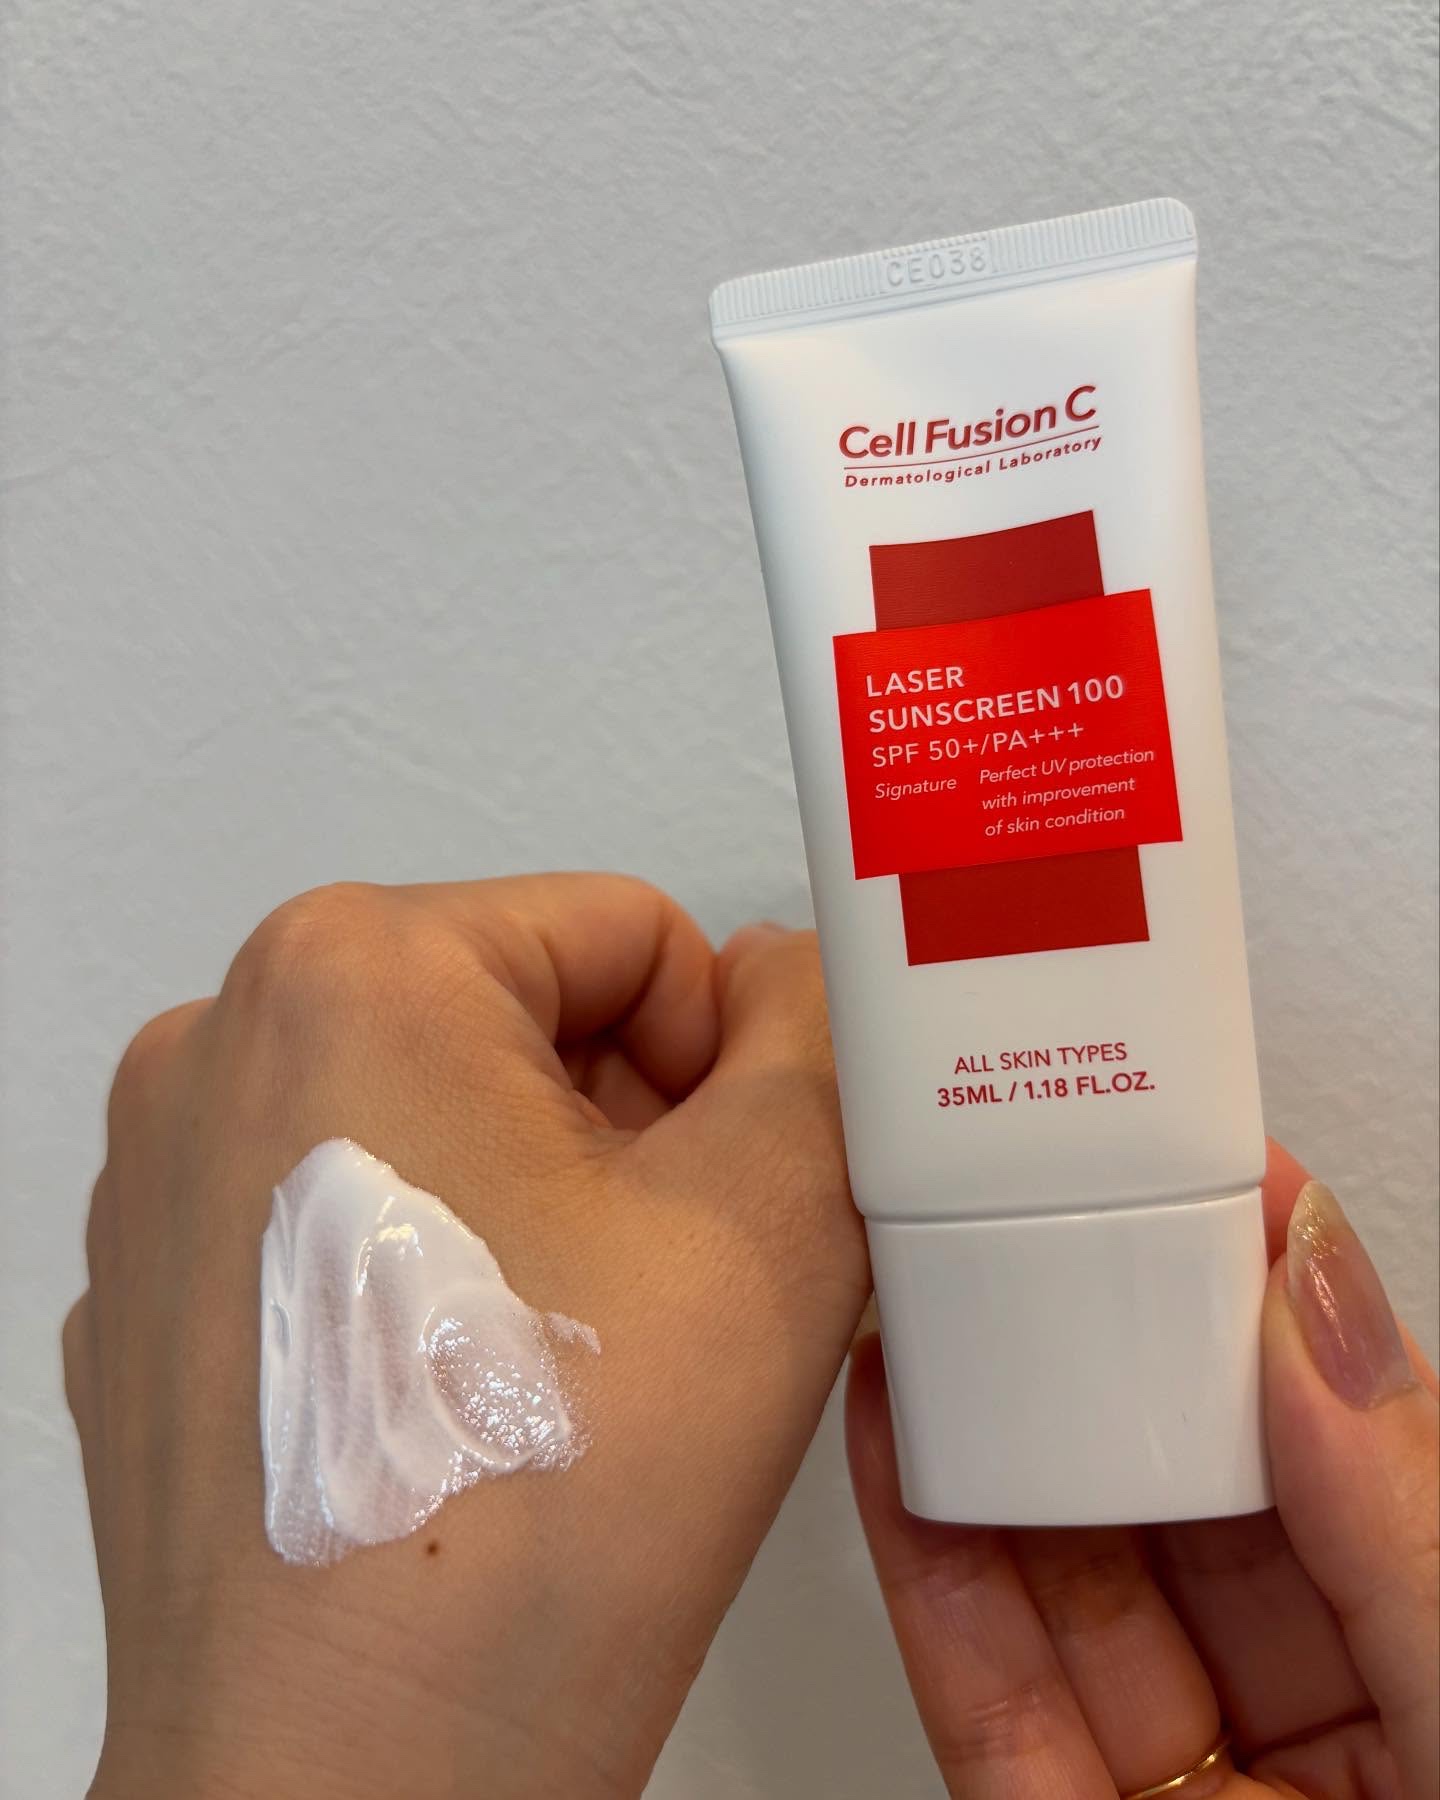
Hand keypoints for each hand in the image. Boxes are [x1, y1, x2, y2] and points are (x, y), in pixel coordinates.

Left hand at [65, 875, 868, 1799]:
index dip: (722, 1062)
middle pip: (523, 1021)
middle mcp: (223, 1045)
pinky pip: (344, 1219)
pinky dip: (431, 1278)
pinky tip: (472, 1401)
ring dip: (538, 1209)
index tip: (724, 1202)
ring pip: (439, 1121)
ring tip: (569, 1363)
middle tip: (661, 1296)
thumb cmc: (523, 1526)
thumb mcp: (766, 1224)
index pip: (627, 933)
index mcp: (353, 971)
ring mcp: (169, 1179)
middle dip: (627, 1137)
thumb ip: (816, 1045)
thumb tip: (796, 973)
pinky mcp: (156, 1295)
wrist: (350, 1786)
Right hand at [847, 1142, 1437, 1797]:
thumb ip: (1400, 1520)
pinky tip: (893, 1440)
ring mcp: (1179, 1776)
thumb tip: (1321, 1306)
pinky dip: (924, 1563)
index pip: (1338, 1444)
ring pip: (1063, 1574)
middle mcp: (1313, 1707)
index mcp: (1429, 1655)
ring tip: (942, 1299)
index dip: (1273, 1307)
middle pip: (1181, 1493)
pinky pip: (980, 1694)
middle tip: (1053, 1218)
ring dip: (994, 1432)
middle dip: (1109, 1352)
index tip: (1215, 1175)